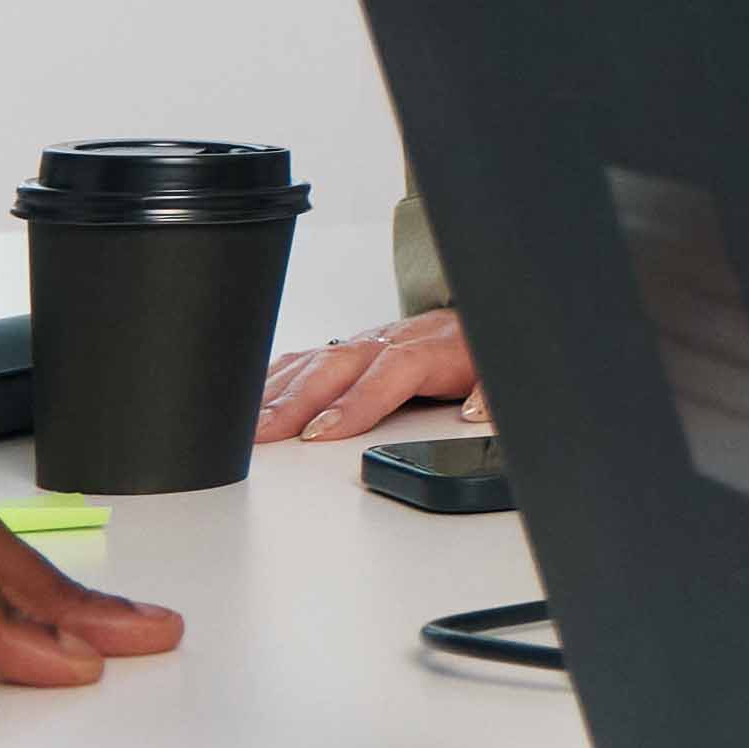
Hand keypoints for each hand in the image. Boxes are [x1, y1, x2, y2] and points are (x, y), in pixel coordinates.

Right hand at [258, 310, 482, 445]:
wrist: (480, 313)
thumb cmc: (482, 350)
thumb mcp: (500, 370)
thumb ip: (493, 392)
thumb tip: (478, 413)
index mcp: (431, 348)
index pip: (390, 371)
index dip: (355, 401)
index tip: (323, 432)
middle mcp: (391, 340)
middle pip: (339, 365)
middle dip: (298, 401)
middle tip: (264, 434)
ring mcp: (367, 341)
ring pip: (316, 361)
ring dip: (279, 392)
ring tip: (248, 426)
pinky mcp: (350, 346)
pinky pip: (307, 358)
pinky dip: (277, 377)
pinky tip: (253, 395)